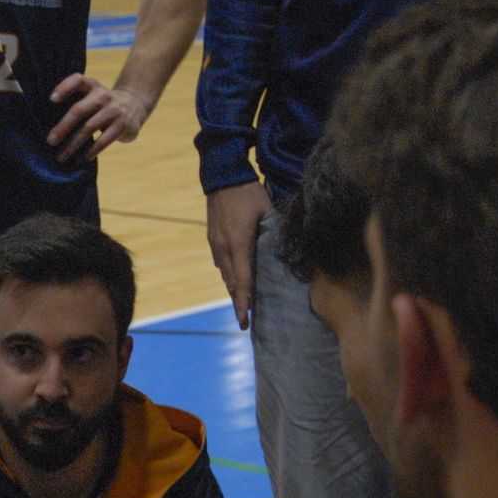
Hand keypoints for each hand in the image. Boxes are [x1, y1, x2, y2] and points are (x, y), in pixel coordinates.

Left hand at [47, 75, 147, 162]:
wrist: (135, 105)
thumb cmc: (102, 105)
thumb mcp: (92, 95)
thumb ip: (76, 103)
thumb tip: (51, 128)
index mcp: (92, 86)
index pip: (77, 80)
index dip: (64, 88)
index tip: (51, 100)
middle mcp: (102, 96)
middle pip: (79, 110)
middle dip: (63, 127)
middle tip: (50, 141)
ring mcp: (113, 110)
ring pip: (89, 128)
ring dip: (73, 144)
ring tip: (61, 157)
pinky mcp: (121, 125)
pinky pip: (104, 140)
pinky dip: (91, 151)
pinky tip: (80, 159)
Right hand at [206, 181, 272, 328]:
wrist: (222, 176)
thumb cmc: (248, 192)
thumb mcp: (266, 211)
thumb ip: (273, 233)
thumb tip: (285, 251)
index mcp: (237, 243)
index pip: (241, 279)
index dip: (244, 302)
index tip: (244, 320)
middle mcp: (223, 248)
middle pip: (231, 282)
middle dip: (237, 302)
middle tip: (243, 321)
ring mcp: (215, 244)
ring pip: (225, 274)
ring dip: (233, 289)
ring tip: (243, 303)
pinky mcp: (212, 239)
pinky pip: (221, 263)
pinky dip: (230, 275)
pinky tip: (237, 278)